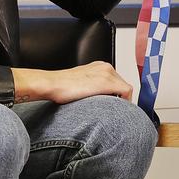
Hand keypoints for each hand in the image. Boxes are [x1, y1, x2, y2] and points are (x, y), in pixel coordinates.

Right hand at [11, 62, 132, 103]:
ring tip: (118, 113)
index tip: (116, 105)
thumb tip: (95, 101)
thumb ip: (91, 88)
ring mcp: (107, 73)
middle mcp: (105, 67)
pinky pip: (126, 92)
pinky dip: (126, 102)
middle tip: (118, 111)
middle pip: (122, 84)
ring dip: (123, 101)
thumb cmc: (60, 87)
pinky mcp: (107, 82)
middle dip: (121, 98)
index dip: (117, 94)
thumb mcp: (79, 84)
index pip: (116, 80)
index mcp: (99, 66)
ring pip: (125, 88)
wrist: (52, 84)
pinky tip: (119, 111)